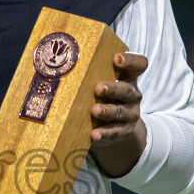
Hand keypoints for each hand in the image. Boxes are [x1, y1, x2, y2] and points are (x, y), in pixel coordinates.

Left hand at [89, 52, 148, 177]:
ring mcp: (129, 114)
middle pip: (127, 89)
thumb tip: (54, 60)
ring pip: (120, 112)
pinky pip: (114, 133)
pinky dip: (104, 134)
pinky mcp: (122, 132)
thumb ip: (87, 71)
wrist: (110, 125)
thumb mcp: (98, 81)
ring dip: (107, 111)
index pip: (138, 64)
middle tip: (98, 88)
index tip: (116, 58)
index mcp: (127, 77)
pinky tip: (94, 135)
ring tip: (95, 110)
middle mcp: (132, 94)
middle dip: (113, 88)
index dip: (130, 60)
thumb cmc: (98, 95)